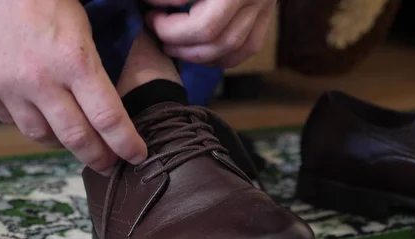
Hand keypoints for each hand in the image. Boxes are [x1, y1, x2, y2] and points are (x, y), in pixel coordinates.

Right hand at [0, 0, 146, 174]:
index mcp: (73, 58)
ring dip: (64, 144)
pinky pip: (10, 120)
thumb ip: (94, 54)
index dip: (127, 144)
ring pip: (41, 135)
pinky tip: (41, 119)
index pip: (109, 119)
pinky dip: (30, 124)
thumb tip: (115, 87)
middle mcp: (39, 80)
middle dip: (99, 157)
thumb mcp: (80, 11)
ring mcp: (5, 86)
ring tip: (77, 143)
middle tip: (111, 164)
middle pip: (77, 138)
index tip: (138, 156)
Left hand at [145, 0, 276, 67]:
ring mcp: (262, 3)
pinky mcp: (268, 13)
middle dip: (172, 34)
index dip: (158, 2)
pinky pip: (246, 49)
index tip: (146, 2)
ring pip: (227, 46)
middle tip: (154, 23)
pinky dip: (220, 57)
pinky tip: (198, 52)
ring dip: (191, 52)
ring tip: (170, 41)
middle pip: (206, 30)